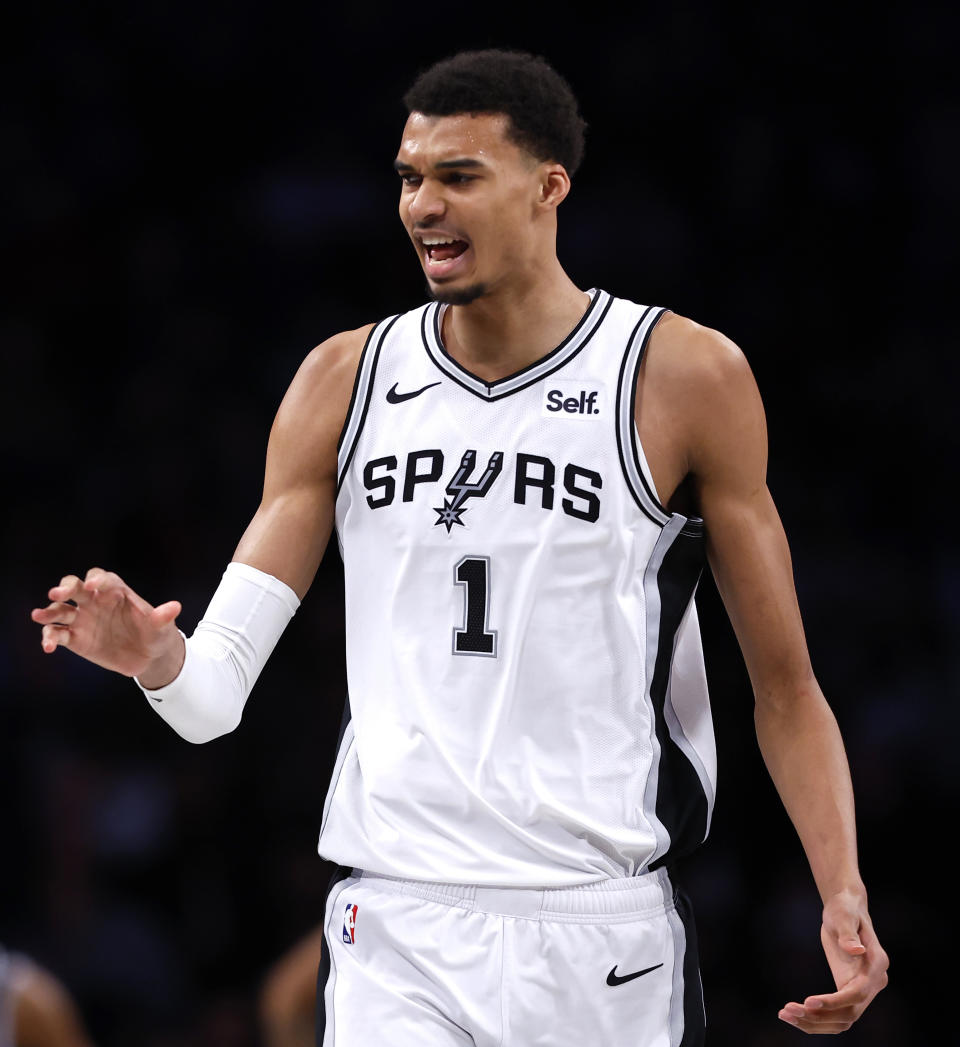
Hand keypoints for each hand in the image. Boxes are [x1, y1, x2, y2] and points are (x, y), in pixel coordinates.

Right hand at [31, 568, 183, 683]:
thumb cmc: (156, 634)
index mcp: (116, 592)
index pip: (103, 579)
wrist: (149, 657)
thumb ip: (163, 617)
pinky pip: (57, 634)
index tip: (93, 586)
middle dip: (65, 587)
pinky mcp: (75, 639)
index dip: (96, 580)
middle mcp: (96, 602)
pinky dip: (49, 637)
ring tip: (39, 616)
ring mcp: (83, 619)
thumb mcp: (162, 627)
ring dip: (48, 611)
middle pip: (75, 587)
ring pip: (60, 609)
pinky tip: (48, 646)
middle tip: (57, 593)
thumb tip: (175, 607)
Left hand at [778, 888, 888, 1033]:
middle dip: (819, 1017)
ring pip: (842, 1020)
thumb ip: (848, 934)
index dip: (834, 1001)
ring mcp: (864, 990)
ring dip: (815, 1023)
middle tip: (788, 1011)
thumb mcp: (843, 916)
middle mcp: (874, 982)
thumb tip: (856, 950)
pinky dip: (816, 1018)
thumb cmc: (844, 909)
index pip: (858, 993)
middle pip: (849, 1013)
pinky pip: (836, 1014)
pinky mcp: (850, 991)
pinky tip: (794, 1014)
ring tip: (785, 1014)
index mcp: (876, 964)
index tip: (808, 1002)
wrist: (846, 910)